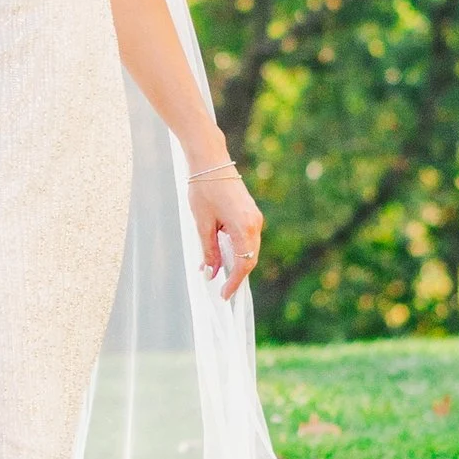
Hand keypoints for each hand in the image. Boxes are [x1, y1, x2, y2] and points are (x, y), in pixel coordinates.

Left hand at [188, 162, 262, 300]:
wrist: (210, 162)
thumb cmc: (204, 189)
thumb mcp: (202, 224)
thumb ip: (209, 251)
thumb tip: (211, 273)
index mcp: (244, 227)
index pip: (243, 264)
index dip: (234, 283)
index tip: (224, 296)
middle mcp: (255, 224)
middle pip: (249, 259)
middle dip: (236, 275)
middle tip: (221, 290)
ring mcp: (255, 218)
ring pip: (249, 250)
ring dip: (235, 262)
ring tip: (216, 272)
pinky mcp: (251, 214)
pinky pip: (247, 238)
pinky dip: (236, 250)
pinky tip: (221, 254)